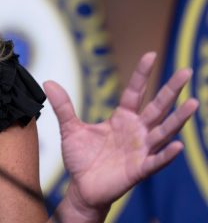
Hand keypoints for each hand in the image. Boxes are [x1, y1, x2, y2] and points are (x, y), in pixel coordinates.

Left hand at [44, 52, 198, 213]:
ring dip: (178, 118)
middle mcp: (136, 131)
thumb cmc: (81, 158)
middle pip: (157, 107)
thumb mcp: (70, 129)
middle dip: (171, 90)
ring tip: (193, 102)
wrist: (82, 187)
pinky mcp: (139, 169)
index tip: (150, 55)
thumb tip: (49, 82)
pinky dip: (167, 154)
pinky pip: (156, 161)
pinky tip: (178, 145)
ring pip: (164, 131)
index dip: (142, 74)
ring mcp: (140, 150)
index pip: (134, 91)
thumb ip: (64, 106)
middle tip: (186, 71)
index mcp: (122, 118)